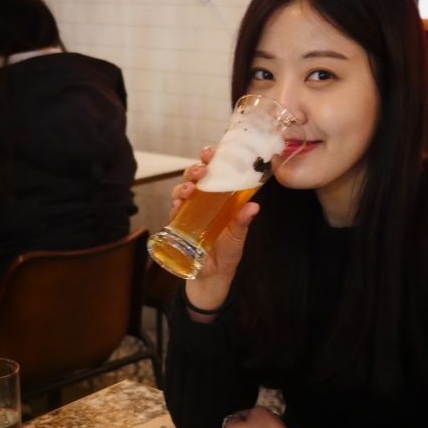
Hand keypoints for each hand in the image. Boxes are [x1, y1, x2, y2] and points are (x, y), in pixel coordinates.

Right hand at [172, 146, 258, 318]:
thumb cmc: (227, 252)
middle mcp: (202, 201)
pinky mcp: (178, 226)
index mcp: (219, 197)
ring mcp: (189, 212)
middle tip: (201, 170)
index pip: (214, 173)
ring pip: (181, 191)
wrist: (213, 276)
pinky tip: (178, 206)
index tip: (211, 151)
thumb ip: (243, 221)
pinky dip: (175, 207)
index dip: (210, 159)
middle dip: (195, 169)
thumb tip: (254, 206)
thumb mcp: (238, 236)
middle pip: (194, 177)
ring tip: (190, 189)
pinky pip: (173, 213)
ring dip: (183, 186)